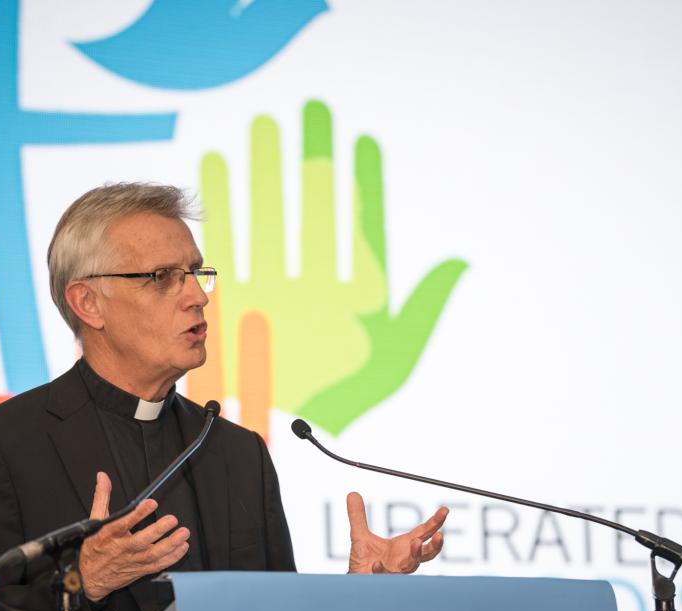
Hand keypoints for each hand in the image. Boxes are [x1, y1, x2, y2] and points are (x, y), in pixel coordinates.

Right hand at [78, 472, 189, 600]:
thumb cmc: (93, 548)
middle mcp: (121, 548)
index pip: (123, 523)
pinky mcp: (139, 570)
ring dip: (170, 544)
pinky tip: (182, 547)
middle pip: (141, 541)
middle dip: (158, 530)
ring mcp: (132, 560)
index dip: (138, 513)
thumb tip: (103, 477)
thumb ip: (102, 497)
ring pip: (153, 555)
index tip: (151, 503)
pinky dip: (172, 557)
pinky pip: (158, 565)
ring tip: (183, 533)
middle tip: (172, 520)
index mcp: (109, 534)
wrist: (89, 578)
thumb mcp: (94, 521)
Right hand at [190, 101, 467, 437]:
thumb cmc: (352, 396)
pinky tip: (224, 172)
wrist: (297, 425)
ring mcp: (277, 282)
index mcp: (354, 284)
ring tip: (265, 130)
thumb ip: (423, 305)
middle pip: (313, 207)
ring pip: (273, 216)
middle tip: (310, 114)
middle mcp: (315, 277)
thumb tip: (457, 263)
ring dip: (267, 172)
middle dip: (311, 160)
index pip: (358, 221)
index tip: (361, 141)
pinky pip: (234, 246)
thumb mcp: (398, 352)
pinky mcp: (243, 295)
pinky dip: (228, 209)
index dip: (360, 181)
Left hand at [346, 491, 445, 573]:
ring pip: (412, 566)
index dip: (435, 522)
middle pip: (427, 553)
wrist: (354, 584)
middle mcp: (404, 560)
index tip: (445, 510)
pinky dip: (381, 570)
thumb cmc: (363, 563)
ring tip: (416, 543)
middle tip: (441, 535)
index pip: (424, 533)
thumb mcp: (359, 536)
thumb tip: (352, 494)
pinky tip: (376, 565)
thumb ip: (357, 516)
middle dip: (435, 545)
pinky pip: (386, 576)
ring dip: (415, 555)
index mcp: (403, 547)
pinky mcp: (385, 582)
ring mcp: (396, 572)